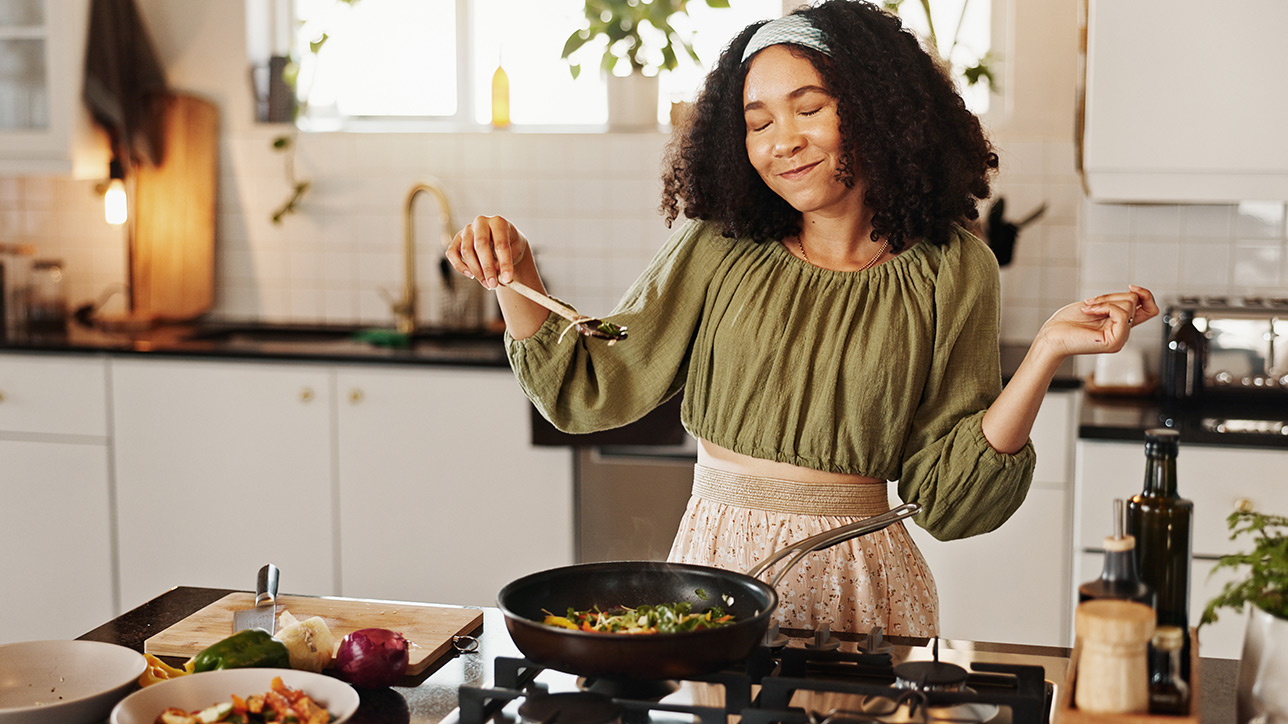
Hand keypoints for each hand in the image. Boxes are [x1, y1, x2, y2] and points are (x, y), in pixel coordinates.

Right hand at [445, 215, 530, 289]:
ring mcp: (467, 229)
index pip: (501, 243)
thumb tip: (498, 278)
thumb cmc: (510, 245)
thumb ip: (507, 262)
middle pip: (481, 245)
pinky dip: (460, 266)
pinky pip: (452, 253)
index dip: (505, 263)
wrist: (502, 240)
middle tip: (493, 284)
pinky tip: (471, 275)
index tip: (507, 279)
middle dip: (487, 268)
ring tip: (487, 284)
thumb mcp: (515, 252)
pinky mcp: (457, 238)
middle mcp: (481, 222)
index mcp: (498, 222)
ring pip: (466, 251)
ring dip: (476, 271)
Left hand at [1036, 285, 1159, 358]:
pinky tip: (1089, 312)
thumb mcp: (1097, 305)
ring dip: (1105, 301)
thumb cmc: (1067, 322)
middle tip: (1091, 303)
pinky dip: (1104, 306)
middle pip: (1136, 301)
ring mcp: (1120, 338)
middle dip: (1112, 296)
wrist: (1051, 336)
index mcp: (1120, 324)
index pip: (1150, 309)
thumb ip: (1117, 301)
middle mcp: (1123, 332)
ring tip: (1088, 309)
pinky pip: (1121, 313)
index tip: (1132, 286)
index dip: (1145, 295)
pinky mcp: (1114, 341)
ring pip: (1129, 305)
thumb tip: (1136, 292)